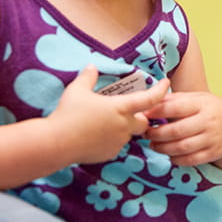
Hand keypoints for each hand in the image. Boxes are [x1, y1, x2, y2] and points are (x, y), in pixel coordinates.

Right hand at [49, 66, 168, 163]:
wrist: (56, 143)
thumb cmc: (67, 114)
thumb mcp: (76, 90)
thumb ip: (88, 77)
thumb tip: (92, 67)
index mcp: (121, 108)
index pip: (150, 99)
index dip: (161, 90)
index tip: (166, 83)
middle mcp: (124, 126)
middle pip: (144, 122)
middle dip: (141, 117)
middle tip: (129, 110)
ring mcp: (118, 142)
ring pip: (129, 134)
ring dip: (124, 128)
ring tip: (107, 122)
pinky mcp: (109, 153)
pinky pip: (116, 145)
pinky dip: (112, 139)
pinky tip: (97, 135)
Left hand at [144, 91, 221, 170]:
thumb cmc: (211, 109)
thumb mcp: (197, 99)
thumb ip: (176, 99)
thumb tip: (151, 100)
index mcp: (201, 104)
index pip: (176, 107)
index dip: (157, 112)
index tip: (144, 114)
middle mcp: (207, 121)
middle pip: (176, 130)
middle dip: (156, 133)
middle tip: (146, 133)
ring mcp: (211, 138)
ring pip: (182, 147)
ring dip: (163, 148)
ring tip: (154, 145)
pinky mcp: (213, 153)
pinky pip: (190, 160)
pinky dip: (176, 159)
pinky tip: (169, 154)